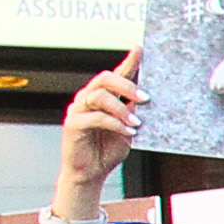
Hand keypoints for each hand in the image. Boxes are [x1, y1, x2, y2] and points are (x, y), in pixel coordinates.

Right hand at [56, 55, 141, 200]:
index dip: (128, 62)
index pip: (116, 74)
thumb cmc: (108, 150)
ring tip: (137, 122)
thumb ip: (134, 113)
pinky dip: (115, 123)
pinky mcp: (73, 124)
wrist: (91, 173)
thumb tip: (149, 99)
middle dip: (127, 85)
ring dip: (122, 108)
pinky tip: (128, 130)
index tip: (140, 50)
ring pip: (99, 96)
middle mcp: (88, 98)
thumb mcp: (128, 129)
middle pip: (105, 78)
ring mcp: (78, 110)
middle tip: (145, 98)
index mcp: (103, 97)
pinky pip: (95, 117)